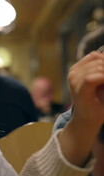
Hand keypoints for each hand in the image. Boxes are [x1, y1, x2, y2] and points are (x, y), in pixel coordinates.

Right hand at [59, 52, 103, 166]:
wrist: (89, 120)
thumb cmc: (98, 102)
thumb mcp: (100, 80)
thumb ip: (101, 69)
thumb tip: (102, 55)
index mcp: (77, 69)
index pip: (95, 56)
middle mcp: (73, 73)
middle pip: (98, 60)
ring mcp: (74, 80)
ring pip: (97, 67)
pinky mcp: (78, 89)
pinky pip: (92, 78)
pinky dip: (103, 79)